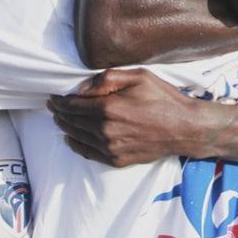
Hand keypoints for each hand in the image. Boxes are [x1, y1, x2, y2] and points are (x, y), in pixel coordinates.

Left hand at [48, 69, 201, 166]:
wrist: (185, 128)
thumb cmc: (164, 98)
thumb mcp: (139, 77)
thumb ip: (107, 79)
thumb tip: (80, 88)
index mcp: (108, 108)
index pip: (73, 106)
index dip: (59, 101)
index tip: (53, 97)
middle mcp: (105, 130)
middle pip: (72, 122)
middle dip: (59, 114)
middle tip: (53, 107)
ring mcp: (110, 148)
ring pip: (77, 138)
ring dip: (65, 128)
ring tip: (60, 120)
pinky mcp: (116, 160)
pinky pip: (88, 153)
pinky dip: (75, 145)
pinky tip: (71, 139)